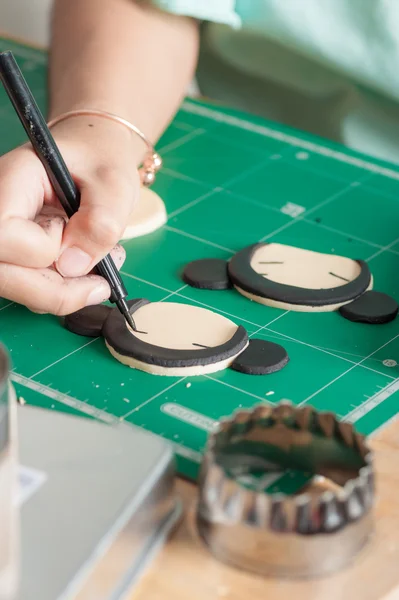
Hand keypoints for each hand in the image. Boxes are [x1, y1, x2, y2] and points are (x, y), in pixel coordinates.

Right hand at [0, 115, 139, 313]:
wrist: (92, 159)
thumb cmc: (100, 161)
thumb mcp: (114, 185)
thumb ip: (100, 222)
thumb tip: (74, 266)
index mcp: (11, 179)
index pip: (5, 234)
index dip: (45, 249)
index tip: (78, 235)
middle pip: (4, 274)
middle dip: (58, 290)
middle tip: (103, 283)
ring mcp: (1, 237)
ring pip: (15, 287)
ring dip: (63, 291)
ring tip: (98, 266)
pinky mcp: (11, 256)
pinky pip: (27, 288)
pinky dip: (60, 290)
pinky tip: (82, 268)